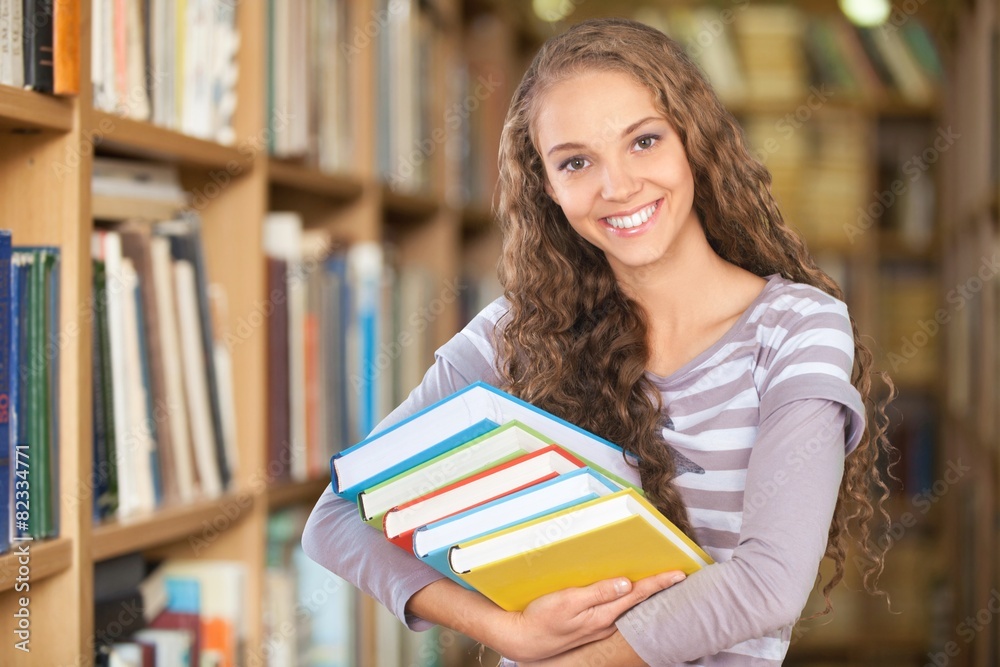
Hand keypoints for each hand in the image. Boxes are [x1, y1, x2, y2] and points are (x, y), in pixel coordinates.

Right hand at [492, 570, 684, 662]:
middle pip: (638, 601)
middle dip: (658, 588)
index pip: (638, 594)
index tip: (679, 574)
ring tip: (659, 580)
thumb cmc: (543, 618)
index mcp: (604, 615)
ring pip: (628, 606)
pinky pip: (615, 610)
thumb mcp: (569, 601)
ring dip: (644, 593)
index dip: (659, 582)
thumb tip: (626, 583)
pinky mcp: (591, 626)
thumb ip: (598, 592)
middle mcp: (606, 623)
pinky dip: (627, 599)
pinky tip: (627, 593)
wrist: (525, 640)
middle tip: (676, 575)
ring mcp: (599, 626)